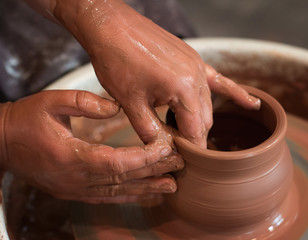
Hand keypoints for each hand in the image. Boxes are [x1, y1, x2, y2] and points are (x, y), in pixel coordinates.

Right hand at [0, 90, 182, 203]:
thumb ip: (85, 102)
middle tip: (179, 167)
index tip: (167, 149)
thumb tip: (115, 108)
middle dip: (153, 173)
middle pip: (123, 178)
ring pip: (117, 192)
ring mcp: (74, 189)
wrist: (1, 142)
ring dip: (146, 189)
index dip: (145, 158)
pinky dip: (128, 196)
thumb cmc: (25, 120)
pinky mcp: (73, 192)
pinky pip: (106, 198)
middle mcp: (76, 179)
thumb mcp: (52, 102)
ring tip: (171, 187)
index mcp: (71, 156)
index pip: (117, 161)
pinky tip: (145, 195)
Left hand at [52, 0, 259, 147]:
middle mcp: (197, 76)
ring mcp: (198, 65)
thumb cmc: (117, 60)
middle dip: (194, 136)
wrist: (111, 25)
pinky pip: (218, 80)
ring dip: (200, 120)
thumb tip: (161, 150)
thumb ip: (149, 130)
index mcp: (183, 89)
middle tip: (180, 150)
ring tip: (190, 135)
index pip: (195, 130)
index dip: (189, 149)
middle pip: (204, 119)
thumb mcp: (130, 102)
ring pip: (208, 103)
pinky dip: (234, 93)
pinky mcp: (193, 58)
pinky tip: (252, 104)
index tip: (184, 162)